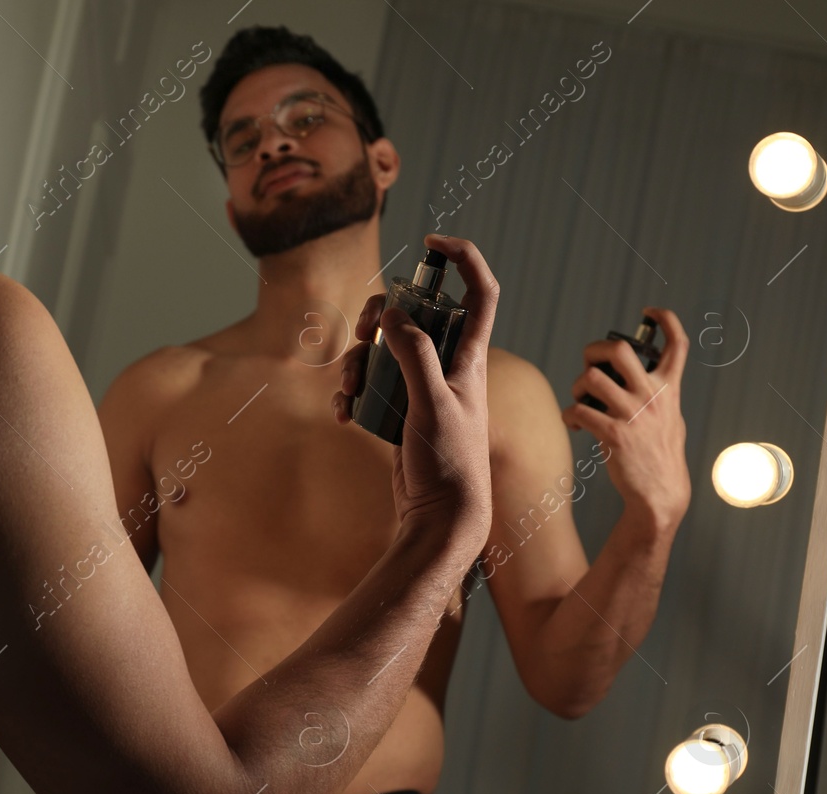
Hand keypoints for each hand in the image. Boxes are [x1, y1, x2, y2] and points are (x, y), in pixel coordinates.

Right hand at [333, 234, 494, 552]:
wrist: (441, 517)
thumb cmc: (450, 463)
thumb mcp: (434, 403)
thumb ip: (416, 354)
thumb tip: (394, 315)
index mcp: (470, 357)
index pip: (480, 292)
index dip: (463, 259)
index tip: (432, 242)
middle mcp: (450, 367)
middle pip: (416, 316)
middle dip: (383, 316)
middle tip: (365, 328)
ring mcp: (424, 389)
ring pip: (386, 351)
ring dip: (359, 361)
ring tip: (348, 387)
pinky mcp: (403, 413)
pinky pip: (373, 387)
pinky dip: (354, 394)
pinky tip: (346, 413)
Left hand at [560, 306, 692, 531]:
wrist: (661, 492)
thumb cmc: (660, 452)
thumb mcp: (670, 416)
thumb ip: (655, 392)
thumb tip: (629, 372)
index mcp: (669, 388)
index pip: (677, 343)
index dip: (665, 319)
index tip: (648, 312)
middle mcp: (652, 396)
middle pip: (618, 349)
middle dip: (593, 350)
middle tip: (590, 365)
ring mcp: (633, 414)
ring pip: (590, 378)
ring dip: (576, 386)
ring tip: (580, 400)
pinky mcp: (613, 434)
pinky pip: (578, 411)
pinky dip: (569, 415)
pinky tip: (576, 424)